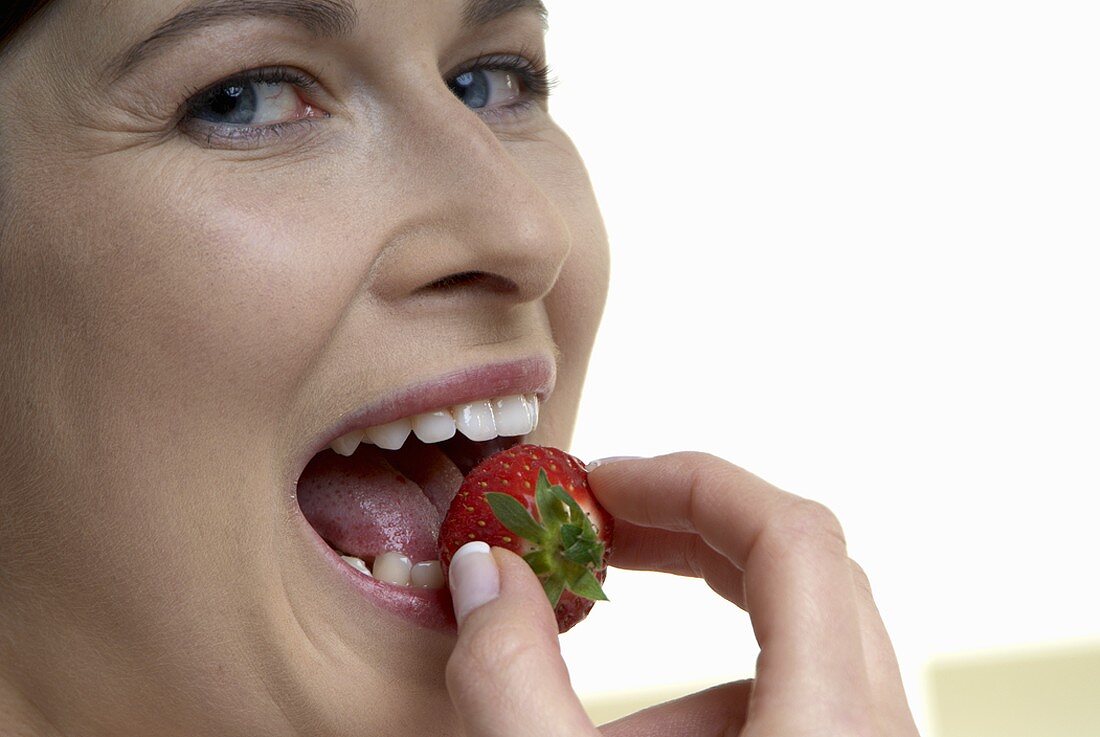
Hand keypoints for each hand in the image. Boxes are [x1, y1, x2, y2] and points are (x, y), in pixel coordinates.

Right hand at [444, 452, 919, 735]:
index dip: (691, 482)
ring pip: (799, 646)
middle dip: (689, 535)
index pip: (792, 535)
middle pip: (803, 570)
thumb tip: (483, 574)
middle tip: (602, 527)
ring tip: (597, 690)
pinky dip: (719, 698)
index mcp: (830, 721)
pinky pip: (802, 700)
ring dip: (690, 640)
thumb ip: (511, 682)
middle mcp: (874, 730)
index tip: (605, 482)